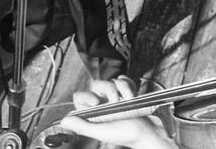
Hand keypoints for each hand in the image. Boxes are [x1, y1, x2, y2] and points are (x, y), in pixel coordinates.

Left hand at [59, 77, 175, 148]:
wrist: (151, 132)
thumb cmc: (127, 135)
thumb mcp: (103, 132)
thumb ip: (83, 126)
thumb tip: (64, 120)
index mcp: (94, 114)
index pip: (80, 97)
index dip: (86, 97)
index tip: (96, 103)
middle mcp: (104, 105)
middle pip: (96, 85)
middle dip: (107, 89)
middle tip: (115, 101)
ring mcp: (117, 98)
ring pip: (111, 81)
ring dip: (121, 88)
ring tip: (128, 101)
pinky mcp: (129, 93)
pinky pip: (124, 79)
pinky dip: (129, 85)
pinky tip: (132, 95)